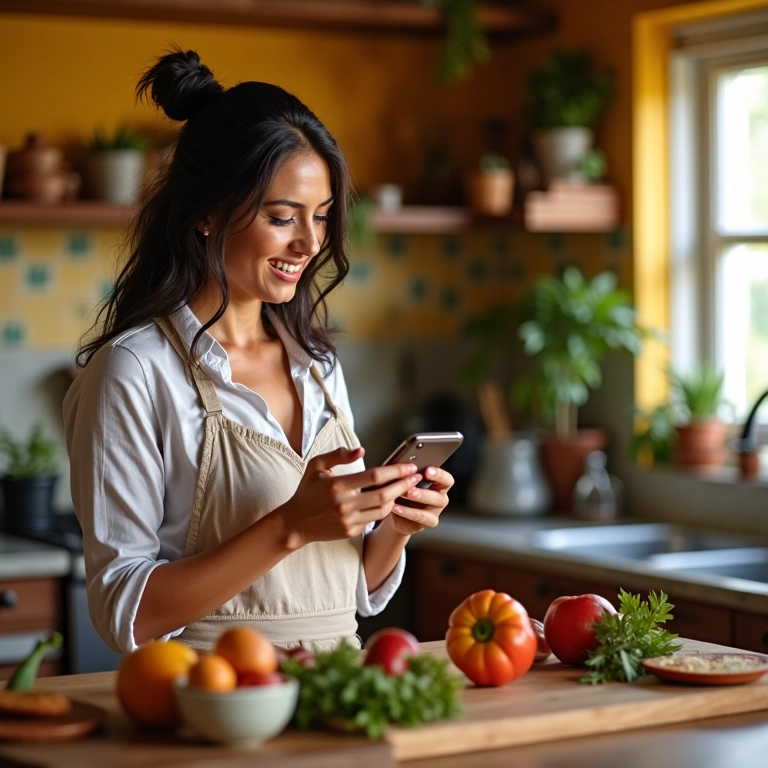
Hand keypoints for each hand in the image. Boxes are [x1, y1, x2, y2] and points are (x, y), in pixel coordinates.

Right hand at [274, 446, 421, 548]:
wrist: (295, 523)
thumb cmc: (307, 491)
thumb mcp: (316, 466)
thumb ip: (338, 455)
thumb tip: (361, 450)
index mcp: (338, 485)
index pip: (374, 476)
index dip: (395, 470)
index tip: (408, 466)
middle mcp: (345, 504)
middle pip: (384, 494)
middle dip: (404, 484)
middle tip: (416, 476)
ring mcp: (349, 520)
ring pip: (383, 508)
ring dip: (397, 497)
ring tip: (405, 487)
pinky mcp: (351, 531)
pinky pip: (374, 519)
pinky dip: (384, 508)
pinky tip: (390, 499)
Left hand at [386, 465, 454, 535]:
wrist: (397, 512)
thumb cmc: (404, 492)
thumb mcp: (407, 481)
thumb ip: (410, 474)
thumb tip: (405, 465)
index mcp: (439, 484)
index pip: (446, 479)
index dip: (439, 475)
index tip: (428, 470)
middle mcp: (440, 497)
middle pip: (439, 495)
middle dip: (423, 491)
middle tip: (410, 487)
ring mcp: (436, 511)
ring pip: (431, 506)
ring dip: (417, 499)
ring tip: (402, 494)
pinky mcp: (429, 521)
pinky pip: (420, 517)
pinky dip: (407, 512)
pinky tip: (396, 507)